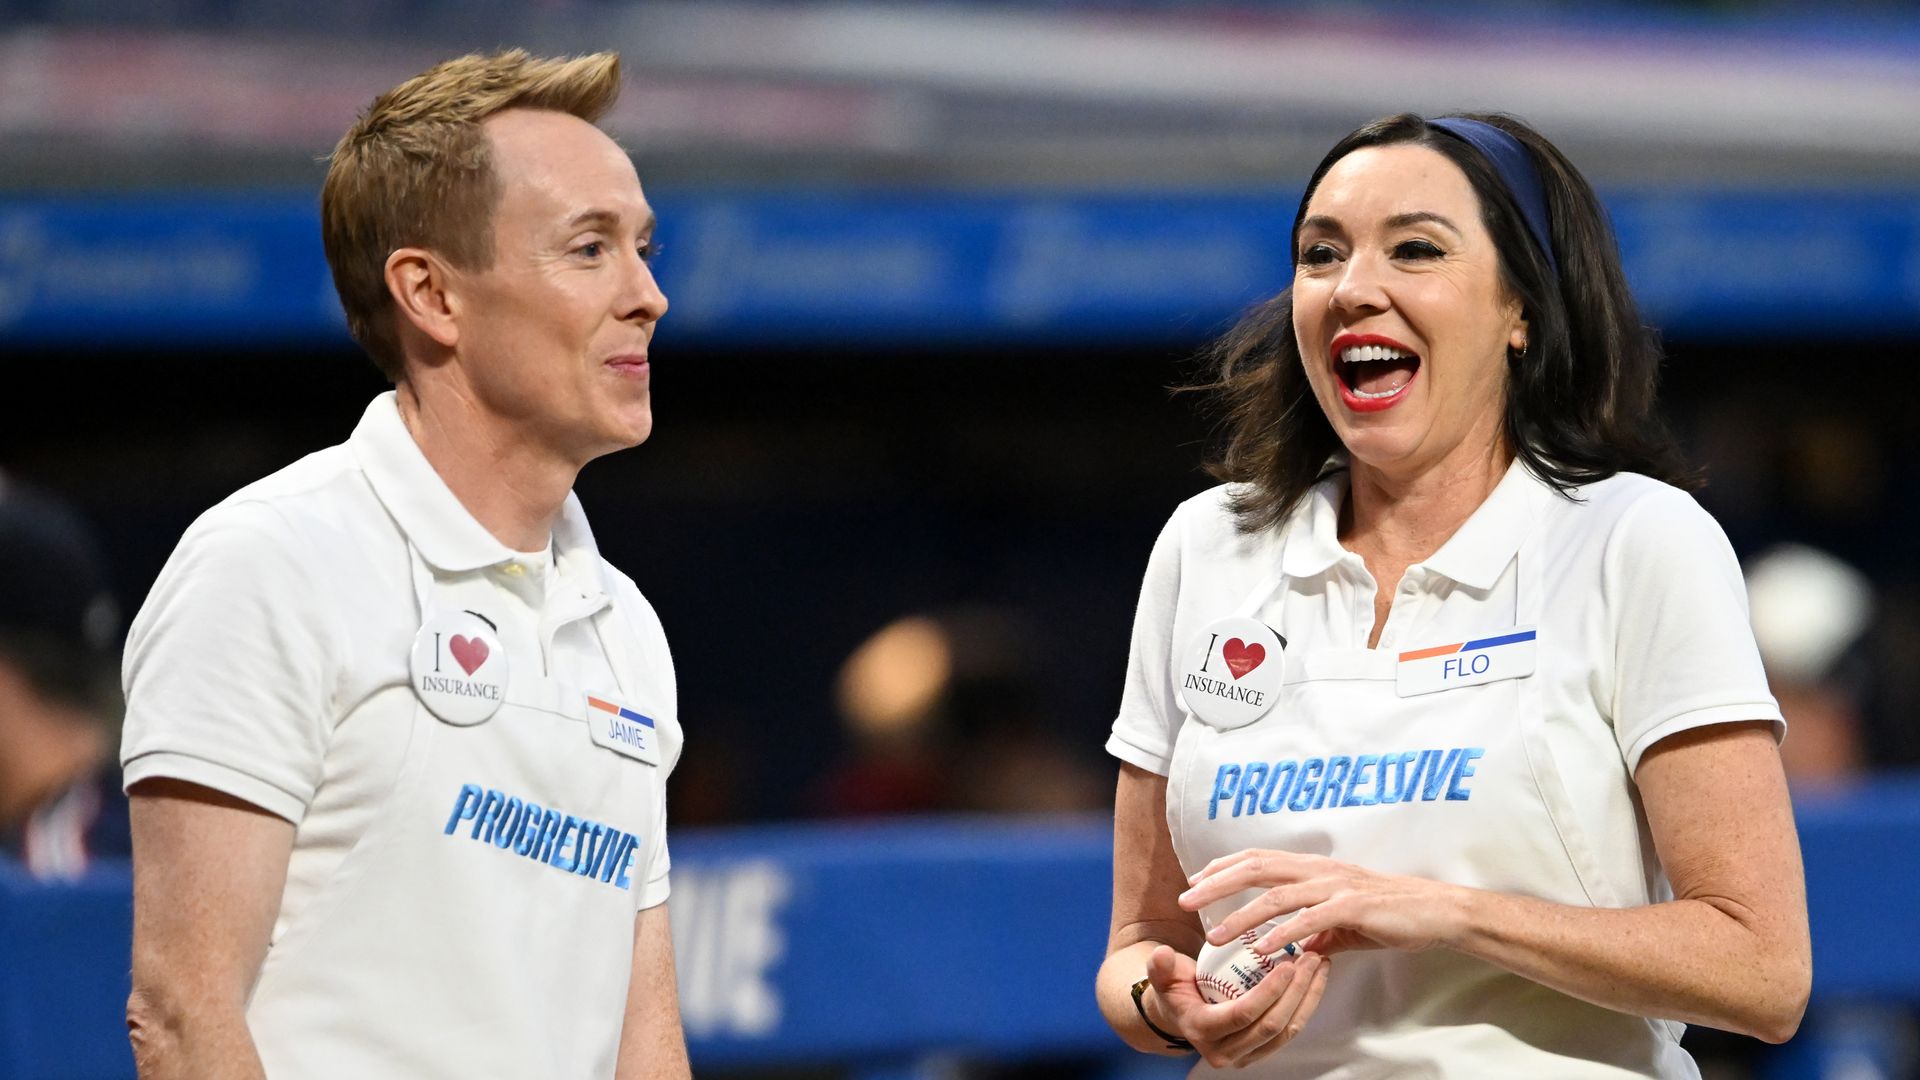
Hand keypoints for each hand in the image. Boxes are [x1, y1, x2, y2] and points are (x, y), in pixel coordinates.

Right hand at [1143, 943, 1331, 1068]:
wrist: (1180, 1014)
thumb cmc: (1175, 989)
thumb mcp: (1163, 974)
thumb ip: (1160, 965)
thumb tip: (1162, 955)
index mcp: (1202, 1031)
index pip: (1242, 1014)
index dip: (1269, 991)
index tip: (1287, 963)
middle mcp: (1225, 1052)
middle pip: (1271, 1025)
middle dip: (1297, 991)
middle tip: (1310, 958)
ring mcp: (1245, 1056)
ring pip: (1287, 1032)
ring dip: (1308, 998)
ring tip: (1319, 965)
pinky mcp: (1261, 1052)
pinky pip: (1290, 1032)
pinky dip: (1307, 1005)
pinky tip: (1315, 980)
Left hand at [1180, 849, 1467, 957]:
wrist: (1434, 911)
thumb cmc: (1388, 913)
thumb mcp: (1343, 921)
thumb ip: (1316, 929)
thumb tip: (1297, 948)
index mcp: (1313, 868)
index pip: (1258, 859)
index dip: (1223, 867)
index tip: (1194, 879)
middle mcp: (1319, 870)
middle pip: (1256, 868)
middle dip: (1216, 884)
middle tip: (1185, 900)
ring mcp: (1335, 886)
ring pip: (1277, 895)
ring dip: (1242, 915)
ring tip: (1216, 935)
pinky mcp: (1353, 907)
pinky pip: (1311, 919)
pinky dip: (1285, 932)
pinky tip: (1264, 948)